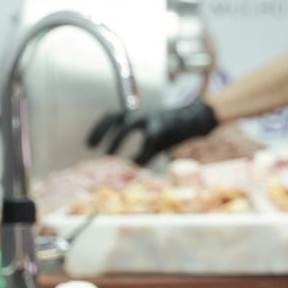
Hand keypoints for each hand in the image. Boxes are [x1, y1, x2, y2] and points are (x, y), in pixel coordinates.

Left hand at [85, 98, 218, 163]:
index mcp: (139, 116)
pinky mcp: (164, 128)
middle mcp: (143, 115)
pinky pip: (148, 142)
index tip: (89, 144)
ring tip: (109, 156)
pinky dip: (141, 155)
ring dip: (117, 139)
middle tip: (91, 147)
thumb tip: (132, 172)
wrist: (198, 120)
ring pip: (129, 125)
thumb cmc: (175, 131)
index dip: (99, 128)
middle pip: (116, 116)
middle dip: (101, 130)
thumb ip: (143, 154)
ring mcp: (153, 119)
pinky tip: (137, 165)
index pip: (113, 117)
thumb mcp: (156, 141)